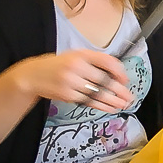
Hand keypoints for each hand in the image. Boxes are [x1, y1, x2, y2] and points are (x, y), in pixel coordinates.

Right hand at [13, 49, 132, 111]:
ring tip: (123, 105)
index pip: (106, 61)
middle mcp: (76, 67)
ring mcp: (71, 82)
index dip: (119, 71)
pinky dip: (101, 106)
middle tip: (129, 97)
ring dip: (112, 101)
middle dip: (119, 90)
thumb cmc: (60, 65)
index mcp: (81, 54)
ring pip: (97, 93)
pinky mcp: (67, 95)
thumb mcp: (76, 56)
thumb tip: (117, 75)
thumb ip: (95, 62)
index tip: (125, 80)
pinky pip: (88, 101)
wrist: (33, 75)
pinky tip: (110, 108)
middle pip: (103, 80)